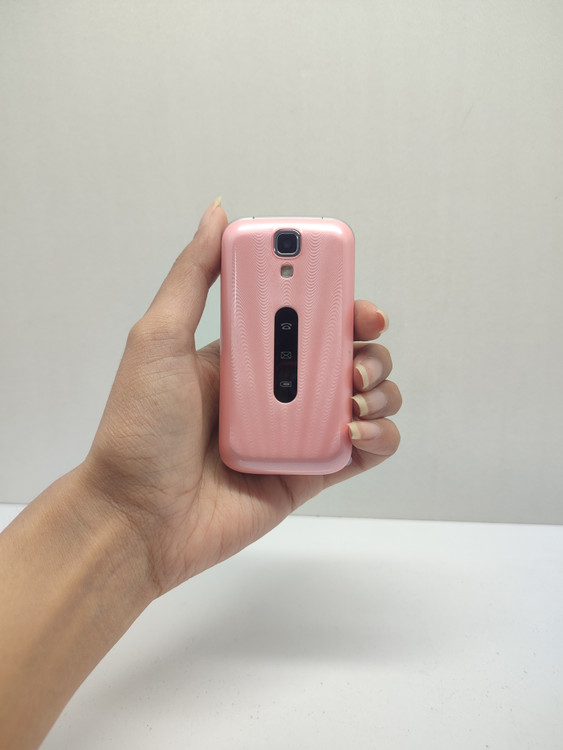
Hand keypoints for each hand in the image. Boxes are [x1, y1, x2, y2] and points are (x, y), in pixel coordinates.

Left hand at [81, 200, 401, 594]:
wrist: (137, 518)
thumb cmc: (140, 428)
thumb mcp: (158, 338)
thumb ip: (193, 275)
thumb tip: (219, 211)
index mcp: (246, 352)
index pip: (306, 314)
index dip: (339, 302)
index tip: (353, 300)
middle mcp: (277, 388)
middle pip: (346, 353)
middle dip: (368, 346)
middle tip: (359, 351)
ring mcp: (296, 431)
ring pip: (364, 398)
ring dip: (380, 388)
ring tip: (357, 397)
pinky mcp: (310, 472)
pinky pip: (364, 450)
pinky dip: (380, 436)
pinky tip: (359, 432)